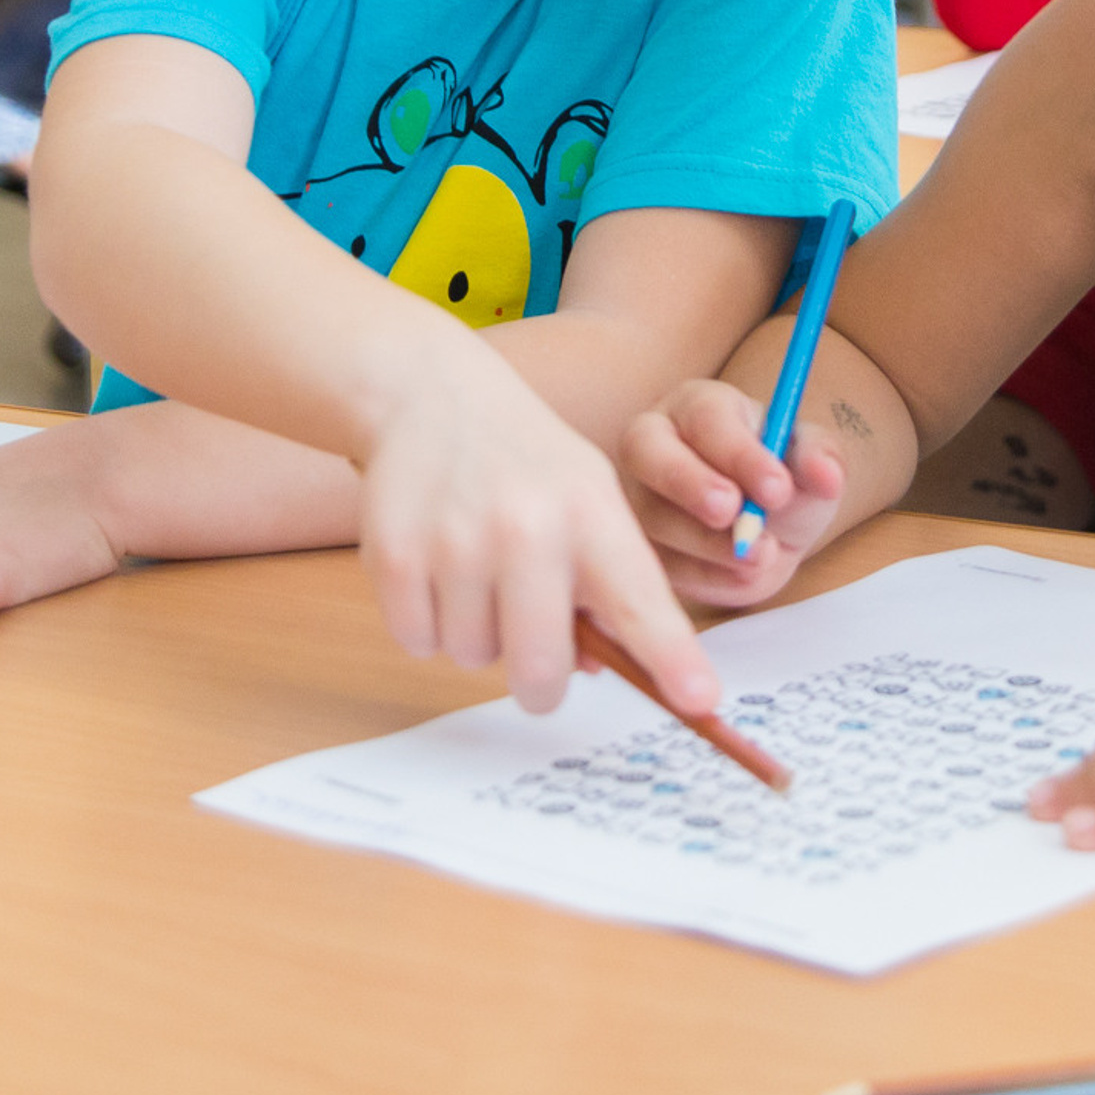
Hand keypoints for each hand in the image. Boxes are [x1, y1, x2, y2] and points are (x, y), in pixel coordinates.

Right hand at [360, 336, 716, 716]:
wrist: (430, 394)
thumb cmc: (524, 462)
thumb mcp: (584, 495)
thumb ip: (604, 580)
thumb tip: (601, 667)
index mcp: (589, 512)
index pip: (640, 602)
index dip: (671, 658)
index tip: (700, 700)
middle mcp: (527, 526)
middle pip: (541, 669)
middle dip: (540, 683)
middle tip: (535, 658)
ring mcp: (456, 541)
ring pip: (472, 657)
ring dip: (476, 636)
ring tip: (476, 570)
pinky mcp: (394, 555)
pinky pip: (417, 641)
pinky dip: (425, 622)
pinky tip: (433, 564)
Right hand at [620, 379, 845, 608]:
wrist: (768, 526)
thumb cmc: (783, 476)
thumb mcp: (809, 461)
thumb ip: (819, 459)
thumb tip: (824, 474)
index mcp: (697, 406)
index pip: (707, 418)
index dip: (739, 453)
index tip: (778, 489)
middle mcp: (654, 443)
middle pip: (646, 451)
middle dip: (690, 483)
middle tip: (734, 513)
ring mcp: (639, 496)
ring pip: (653, 517)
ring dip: (708, 543)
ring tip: (761, 554)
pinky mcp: (641, 545)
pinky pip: (661, 564)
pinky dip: (706, 576)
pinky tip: (743, 573)